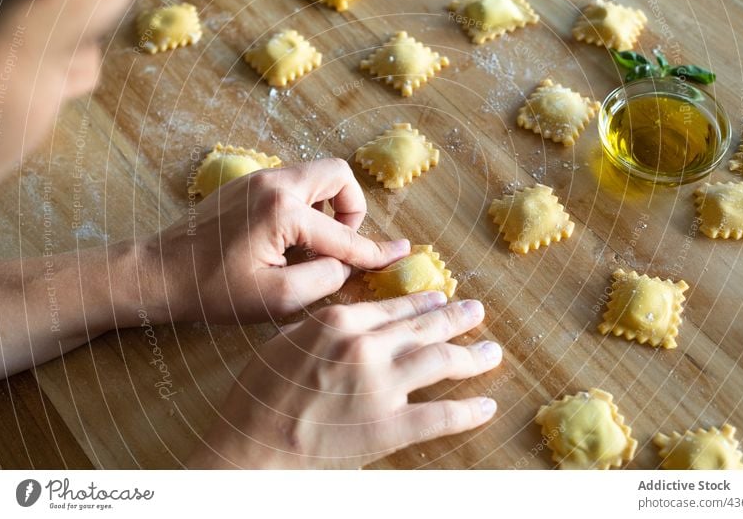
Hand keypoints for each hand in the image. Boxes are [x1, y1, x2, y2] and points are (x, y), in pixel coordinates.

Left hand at [140, 159, 408, 323]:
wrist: (157, 272)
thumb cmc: (213, 291)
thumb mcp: (276, 299)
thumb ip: (324, 279)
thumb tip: (344, 264)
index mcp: (283, 211)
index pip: (344, 234)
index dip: (376, 250)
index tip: (402, 254)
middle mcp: (275, 183)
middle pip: (338, 174)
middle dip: (351, 209)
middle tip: (338, 244)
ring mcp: (259, 178)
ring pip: (316, 175)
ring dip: (328, 206)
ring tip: (313, 245)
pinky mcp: (247, 183)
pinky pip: (294, 183)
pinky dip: (306, 206)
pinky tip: (289, 239)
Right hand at [188, 292, 501, 468]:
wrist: (250, 443)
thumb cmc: (260, 393)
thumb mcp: (288, 340)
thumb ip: (326, 326)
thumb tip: (353, 319)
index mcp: (339, 322)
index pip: (394, 308)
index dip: (422, 303)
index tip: (440, 299)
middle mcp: (366, 347)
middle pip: (424, 328)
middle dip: (456, 319)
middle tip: (477, 312)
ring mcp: (381, 387)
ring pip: (441, 362)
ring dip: (472, 356)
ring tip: (492, 351)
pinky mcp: (389, 427)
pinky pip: (440, 415)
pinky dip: (468, 411)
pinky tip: (486, 406)